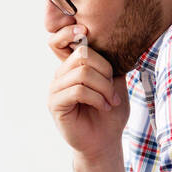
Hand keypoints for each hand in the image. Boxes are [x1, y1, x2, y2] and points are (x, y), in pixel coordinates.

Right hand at [46, 25, 129, 159]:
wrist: (104, 141)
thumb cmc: (109, 113)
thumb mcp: (114, 83)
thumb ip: (110, 64)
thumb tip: (116, 41)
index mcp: (71, 67)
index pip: (59, 40)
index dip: (68, 31)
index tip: (85, 29)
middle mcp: (60, 75)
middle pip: (81, 54)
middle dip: (104, 70)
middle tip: (112, 90)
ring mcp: (55, 89)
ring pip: (82, 73)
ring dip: (103, 88)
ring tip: (110, 101)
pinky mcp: (56, 104)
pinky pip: (78, 91)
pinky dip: (96, 98)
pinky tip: (103, 107)